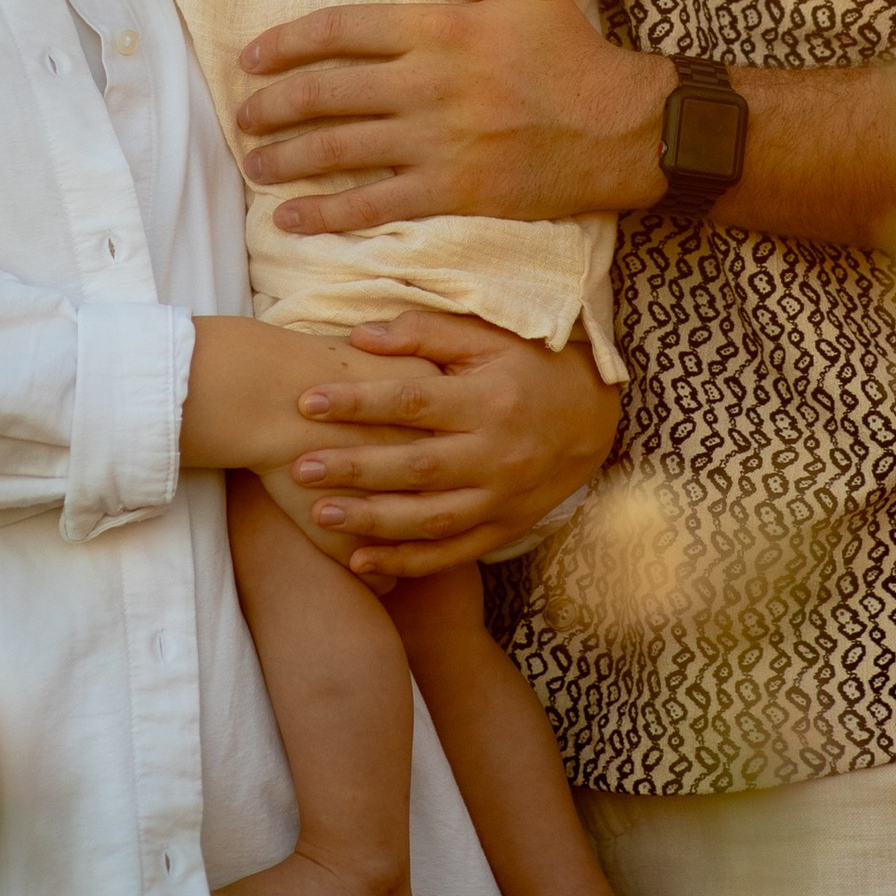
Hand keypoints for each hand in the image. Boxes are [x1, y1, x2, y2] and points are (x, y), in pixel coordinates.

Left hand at [237, 0, 674, 231]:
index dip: (286, 44)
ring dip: (286, 158)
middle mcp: (429, 83)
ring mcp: (438, 140)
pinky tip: (292, 218)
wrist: (624, 128)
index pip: (340, 31)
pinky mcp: (453, 191)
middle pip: (326, 91)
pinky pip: (375, 204)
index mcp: (439, 29)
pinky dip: (327, 213)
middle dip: (273, 105)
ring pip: (340, 148)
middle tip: (242, 116)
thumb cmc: (572, 52)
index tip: (251, 57)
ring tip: (255, 165)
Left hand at [292, 311, 621, 580]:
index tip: (307, 401)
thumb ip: (425, 334)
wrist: (594, 418)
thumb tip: (359, 336)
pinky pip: (452, 553)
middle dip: (355, 468)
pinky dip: (407, 562)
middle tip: (302, 467)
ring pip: (430, 518)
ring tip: (321, 515)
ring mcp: (503, 498)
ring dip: (373, 521)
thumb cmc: (530, 367)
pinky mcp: (505, 528)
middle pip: (416, 466)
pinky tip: (361, 561)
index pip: (413, 402)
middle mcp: (497, 454)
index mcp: (491, 400)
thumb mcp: (489, 338)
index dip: (359, 403)